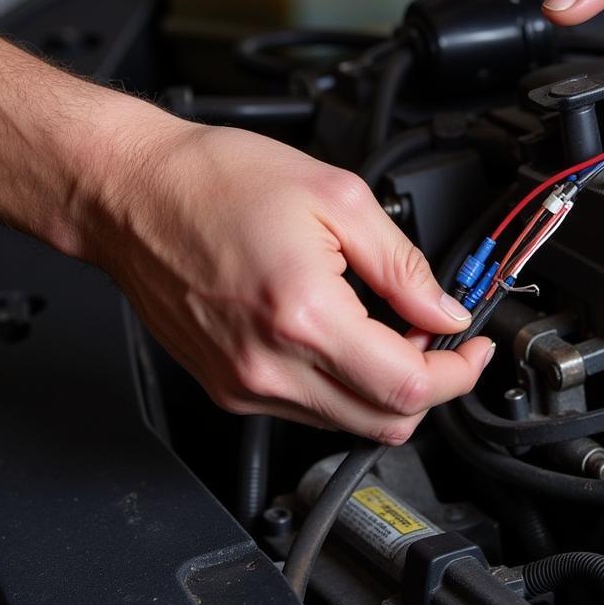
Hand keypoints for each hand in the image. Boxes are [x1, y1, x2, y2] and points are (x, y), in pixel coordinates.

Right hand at [94, 122, 493, 443]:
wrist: (132, 193)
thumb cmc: (214, 182)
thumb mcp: (336, 198)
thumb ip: (403, 265)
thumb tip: (443, 309)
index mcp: (303, 315)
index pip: (408, 387)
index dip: (457, 373)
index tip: (471, 348)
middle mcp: (269, 365)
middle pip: (384, 422)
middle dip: (429, 386)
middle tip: (434, 335)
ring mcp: (244, 383)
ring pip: (346, 423)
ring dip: (384, 387)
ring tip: (384, 328)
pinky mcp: (227, 386)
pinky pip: (306, 409)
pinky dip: (341, 385)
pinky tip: (340, 336)